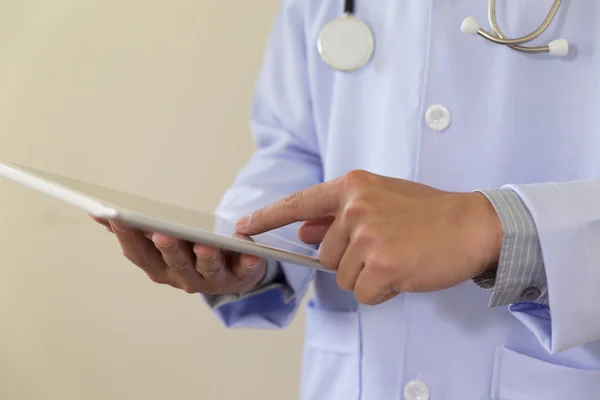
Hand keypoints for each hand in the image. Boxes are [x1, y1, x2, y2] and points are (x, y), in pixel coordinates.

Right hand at [91, 217, 266, 294]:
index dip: (127, 237)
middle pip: (174, 263)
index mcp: (160, 268)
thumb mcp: (161, 242)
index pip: (139, 254)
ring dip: (206, 258)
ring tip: (207, 246)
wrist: (231, 270)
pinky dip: (248, 263)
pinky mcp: (240, 276)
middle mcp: (183, 278)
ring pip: (208, 270)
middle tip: (161, 232)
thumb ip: (135, 230)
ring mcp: (212, 280)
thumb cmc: (190, 251)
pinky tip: (250, 252)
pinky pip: (244, 270)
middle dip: (167, 248)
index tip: (115, 215)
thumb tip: (98, 213)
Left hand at [235, 170, 501, 304]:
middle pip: (325, 256)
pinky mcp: (382, 266)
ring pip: (344, 278)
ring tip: (399, 256)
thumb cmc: (427, 212)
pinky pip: (364, 294)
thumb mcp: (379, 200)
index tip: (242, 227)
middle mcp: (355, 208)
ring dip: (368, 276)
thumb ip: (337, 215)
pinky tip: (405, 271)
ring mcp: (367, 237)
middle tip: (388, 247)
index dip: (267, 217)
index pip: (299, 203)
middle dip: (351, 261)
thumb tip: (302, 232)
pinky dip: (383, 291)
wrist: (473, 224)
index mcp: (353, 187)